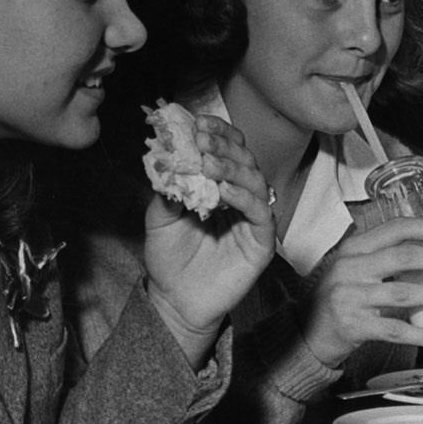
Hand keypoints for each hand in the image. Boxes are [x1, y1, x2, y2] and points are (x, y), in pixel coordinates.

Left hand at [143, 114, 276, 365]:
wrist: (175, 300)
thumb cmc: (170, 257)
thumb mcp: (159, 216)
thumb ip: (168, 188)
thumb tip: (169, 156)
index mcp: (221, 186)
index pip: (229, 150)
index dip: (218, 133)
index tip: (197, 122)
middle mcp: (242, 197)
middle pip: (245, 160)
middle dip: (223, 146)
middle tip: (200, 139)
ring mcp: (254, 219)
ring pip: (256, 182)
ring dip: (233, 168)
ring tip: (208, 164)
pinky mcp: (262, 242)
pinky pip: (261, 213)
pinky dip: (244, 198)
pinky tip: (224, 192)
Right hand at [302, 217, 422, 366]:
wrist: (303, 334)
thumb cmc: (335, 299)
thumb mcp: (350, 269)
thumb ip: (378, 258)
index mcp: (352, 249)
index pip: (393, 229)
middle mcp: (349, 268)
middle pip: (403, 257)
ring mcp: (350, 297)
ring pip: (403, 293)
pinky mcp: (353, 326)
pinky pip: (394, 329)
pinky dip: (420, 334)